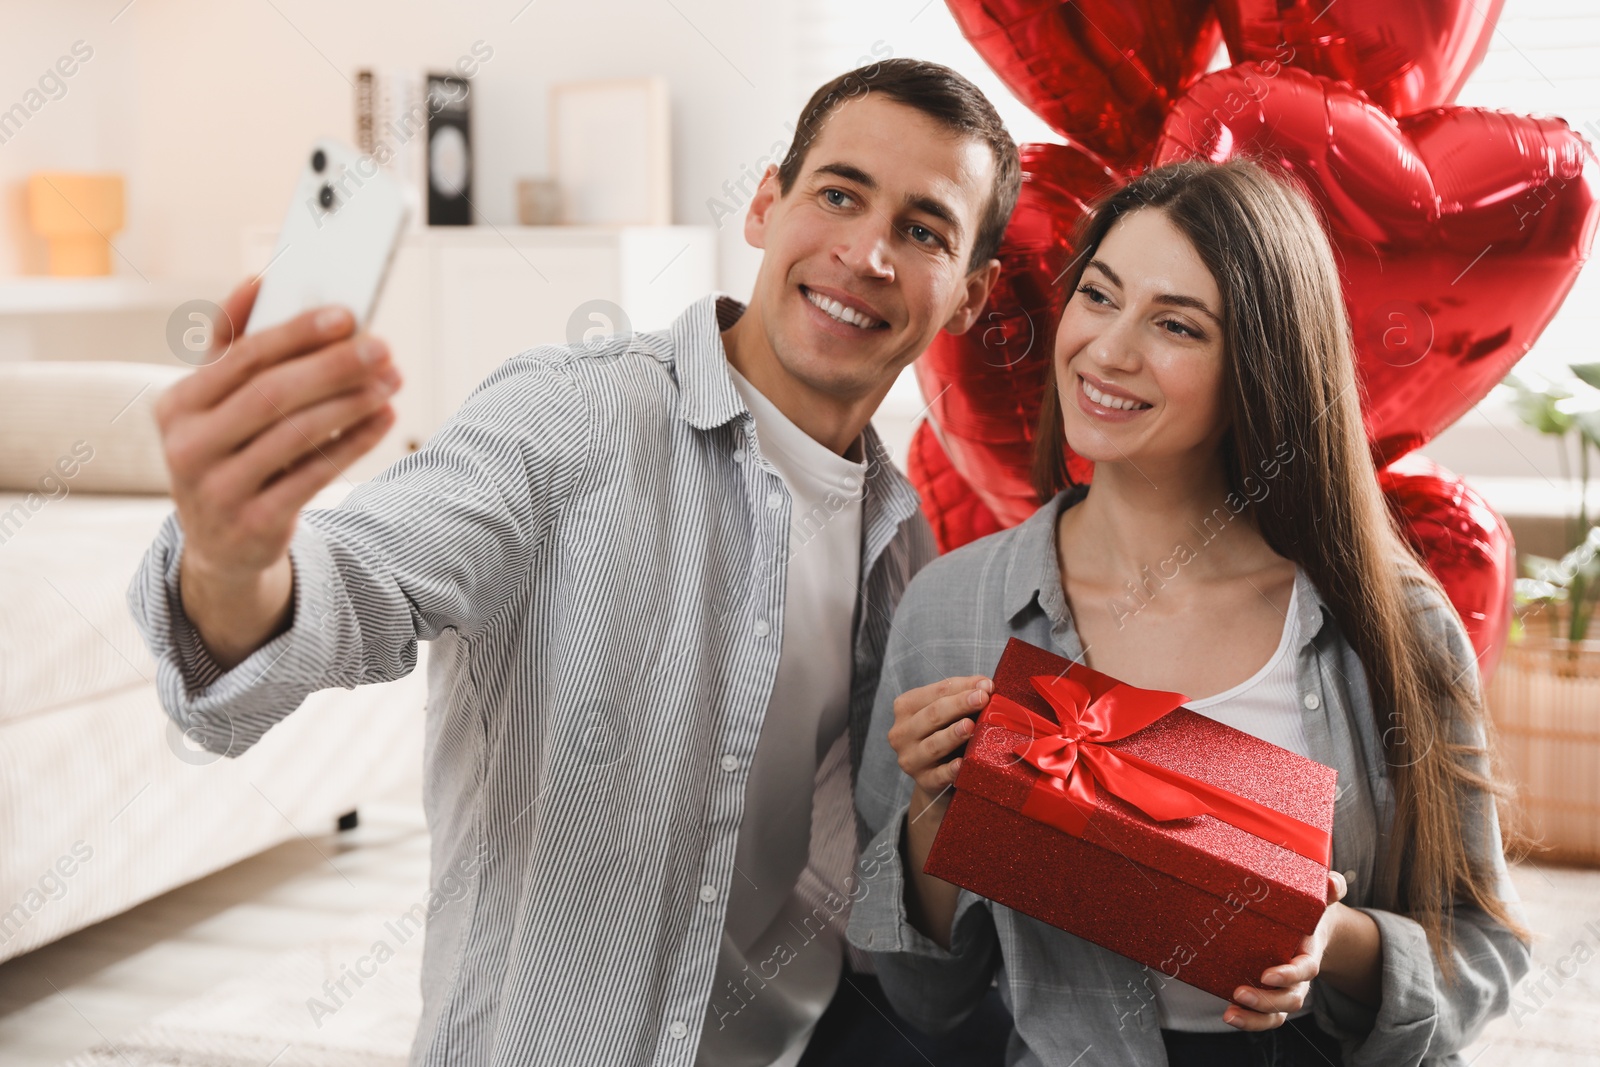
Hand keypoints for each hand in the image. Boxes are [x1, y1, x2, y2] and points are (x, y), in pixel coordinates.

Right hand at [156, 277, 401, 579]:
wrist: (220, 544)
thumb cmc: (227, 452)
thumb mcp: (217, 405)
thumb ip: (234, 346)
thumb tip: (258, 280)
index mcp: (177, 405)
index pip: (242, 357)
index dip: (296, 333)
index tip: (346, 314)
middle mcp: (188, 447)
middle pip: (272, 394)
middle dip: (333, 366)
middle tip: (382, 347)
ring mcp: (218, 490)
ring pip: (297, 434)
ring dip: (351, 403)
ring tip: (390, 381)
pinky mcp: (254, 523)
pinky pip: (315, 475)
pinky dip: (354, 442)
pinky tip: (384, 419)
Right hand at [887, 675, 992, 803]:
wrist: (935, 775)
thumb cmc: (944, 733)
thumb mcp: (948, 711)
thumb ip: (963, 695)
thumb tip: (986, 685)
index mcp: (905, 707)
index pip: (935, 692)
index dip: (961, 686)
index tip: (986, 685)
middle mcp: (901, 732)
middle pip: (932, 715)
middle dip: (959, 705)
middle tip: (982, 699)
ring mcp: (910, 758)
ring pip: (933, 744)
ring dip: (952, 735)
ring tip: (970, 726)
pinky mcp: (923, 781)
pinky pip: (938, 775)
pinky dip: (950, 769)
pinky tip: (962, 763)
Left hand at [1222, 870, 1348, 1029]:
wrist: (1313, 929)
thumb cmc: (1310, 911)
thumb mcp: (1319, 899)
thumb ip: (1331, 889)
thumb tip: (1332, 881)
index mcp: (1309, 955)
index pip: (1305, 970)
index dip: (1289, 975)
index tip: (1267, 974)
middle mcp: (1299, 978)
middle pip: (1290, 999)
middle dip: (1266, 1000)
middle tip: (1239, 992)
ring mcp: (1285, 990)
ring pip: (1277, 1013)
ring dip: (1255, 1018)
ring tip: (1230, 1014)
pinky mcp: (1270, 995)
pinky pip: (1265, 1016)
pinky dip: (1250, 1020)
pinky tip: (1230, 1015)